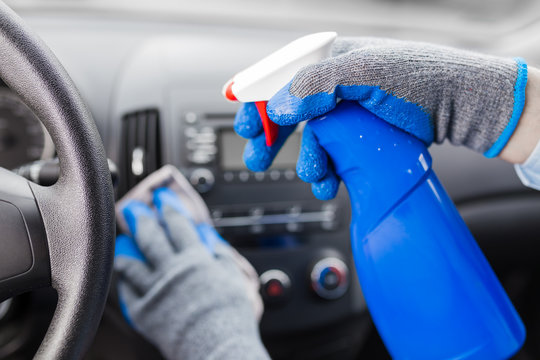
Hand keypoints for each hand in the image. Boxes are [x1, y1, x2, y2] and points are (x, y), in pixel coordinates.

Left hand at [114, 188, 268, 359]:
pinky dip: (125, 280)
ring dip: (127, 249)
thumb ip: (221, 254)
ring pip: (134, 263)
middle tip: (134, 208)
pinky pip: (129, 292)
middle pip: (152, 238)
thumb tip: (210, 238)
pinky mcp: (145, 311)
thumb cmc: (230, 315)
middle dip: (141, 219)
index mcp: (194, 259)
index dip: (168, 209)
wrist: (217, 346)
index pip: (178, 225)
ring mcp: (155, 290)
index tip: (162, 198)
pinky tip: (124, 274)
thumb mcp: (234, 277)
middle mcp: (172, 270)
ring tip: (122, 241)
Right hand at [236, 37, 527, 198]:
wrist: (461, 106)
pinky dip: (326, 172)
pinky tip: (330, 181)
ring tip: (314, 176)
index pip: (279, 77)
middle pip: (287, 111)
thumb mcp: (364, 72)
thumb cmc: (421, 77)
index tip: (241, 122)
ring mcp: (346, 114)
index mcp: (329, 60)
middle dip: (270, 136)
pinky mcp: (359, 137)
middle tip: (257, 156)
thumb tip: (277, 107)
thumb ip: (315, 85)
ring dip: (305, 162)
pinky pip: (331, 156)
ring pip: (309, 140)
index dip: (255, 99)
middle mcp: (334, 86)